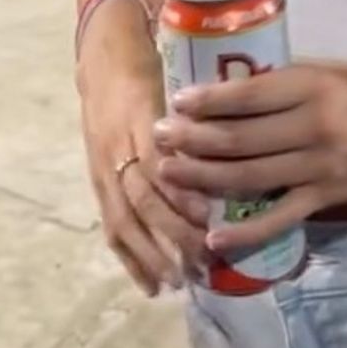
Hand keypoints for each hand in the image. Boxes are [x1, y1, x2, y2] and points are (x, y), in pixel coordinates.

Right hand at [79, 59, 210, 295]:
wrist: (105, 62)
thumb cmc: (155, 68)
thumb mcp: (178, 80)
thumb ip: (206, 112)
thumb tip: (249, 139)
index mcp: (142, 119)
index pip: (159, 162)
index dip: (181, 191)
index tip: (209, 215)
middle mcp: (119, 148)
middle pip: (143, 198)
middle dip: (172, 234)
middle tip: (204, 261)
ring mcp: (104, 169)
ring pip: (125, 219)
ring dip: (151, 255)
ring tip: (179, 282)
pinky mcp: (97, 184)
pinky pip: (111, 226)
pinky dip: (130, 259)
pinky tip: (150, 286)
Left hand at [153, 63, 346, 252]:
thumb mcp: (326, 70)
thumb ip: (282, 78)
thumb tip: (227, 80)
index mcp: (312, 88)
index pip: (250, 96)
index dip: (209, 101)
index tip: (177, 101)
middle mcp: (312, 128)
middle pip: (241, 139)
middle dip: (193, 140)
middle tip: (160, 137)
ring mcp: (318, 168)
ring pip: (250, 178)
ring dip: (204, 178)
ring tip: (170, 173)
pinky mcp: (323, 200)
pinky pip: (278, 219)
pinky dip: (245, 231)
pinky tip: (213, 235)